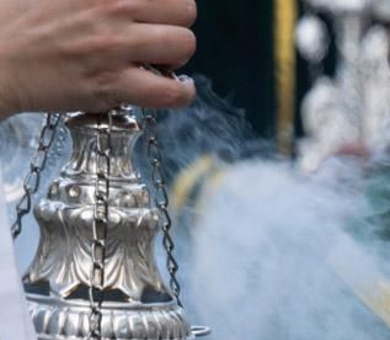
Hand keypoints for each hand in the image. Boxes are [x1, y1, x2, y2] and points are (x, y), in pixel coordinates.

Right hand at [0, 0, 197, 119]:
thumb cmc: (18, 19)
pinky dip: (181, 93)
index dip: (165, 1)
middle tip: (156, 36)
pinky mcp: (112, 84)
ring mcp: (114, 47)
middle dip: (175, 23)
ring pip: (184, 45)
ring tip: (158, 61)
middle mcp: (111, 7)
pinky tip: (173, 89)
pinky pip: (172, 92)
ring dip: (177, 56)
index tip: (155, 12)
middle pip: (184, 9)